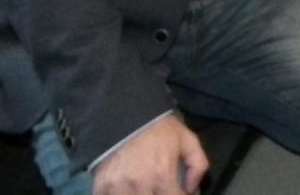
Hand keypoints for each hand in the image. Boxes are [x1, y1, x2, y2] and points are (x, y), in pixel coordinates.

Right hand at [92, 115, 208, 194]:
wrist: (126, 113)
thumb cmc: (158, 128)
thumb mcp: (187, 140)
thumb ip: (198, 165)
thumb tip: (193, 189)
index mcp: (162, 175)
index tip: (177, 191)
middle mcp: (140, 185)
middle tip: (160, 187)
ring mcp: (118, 187)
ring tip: (145, 187)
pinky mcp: (102, 185)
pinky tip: (126, 189)